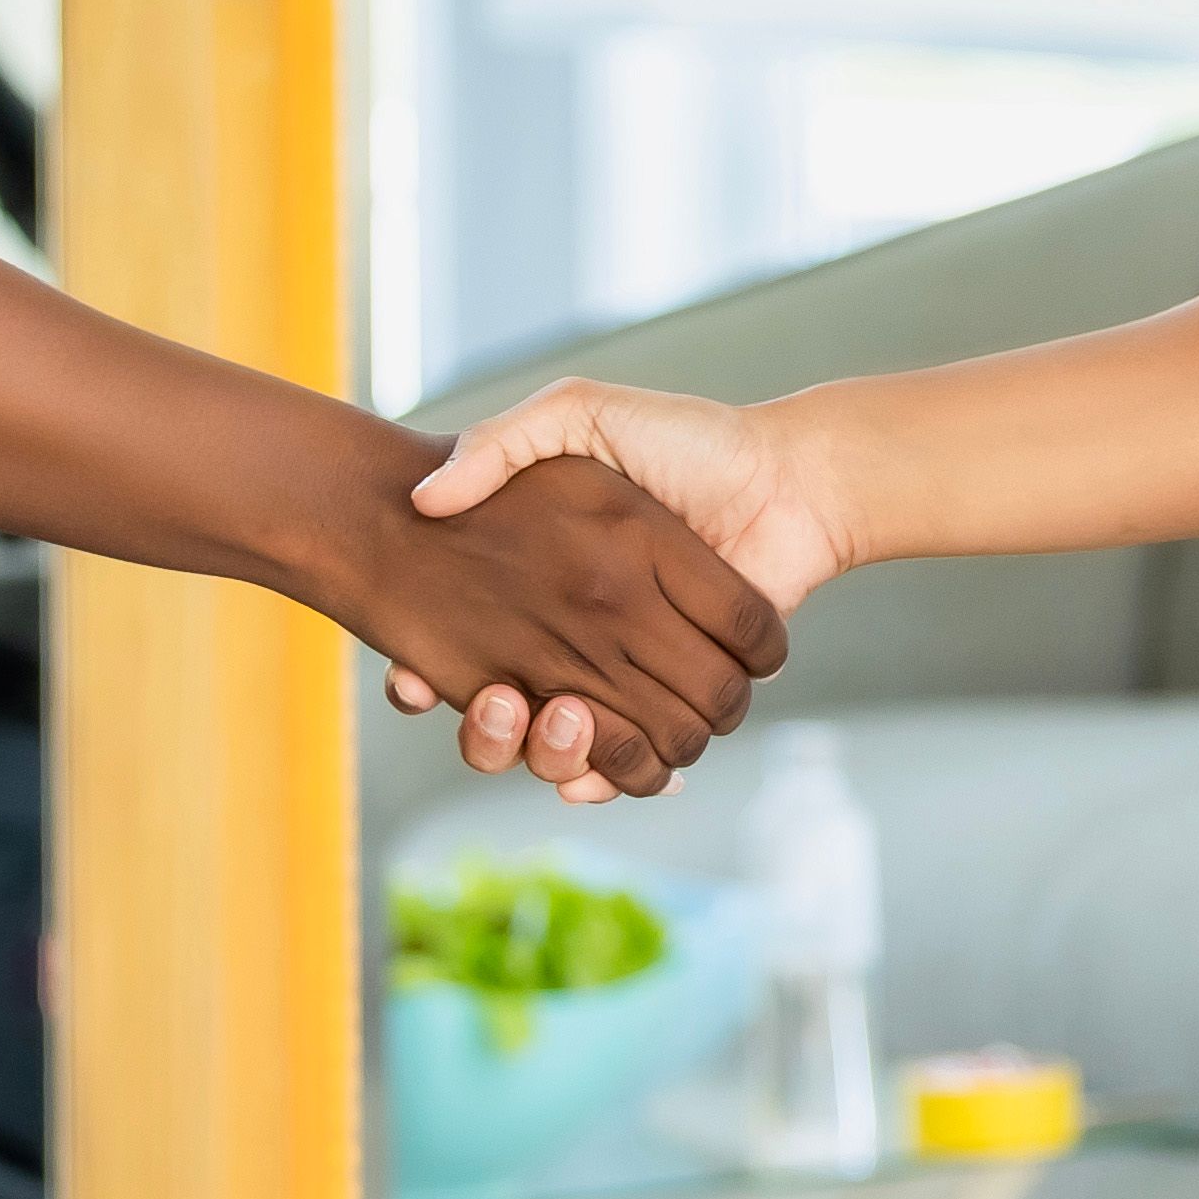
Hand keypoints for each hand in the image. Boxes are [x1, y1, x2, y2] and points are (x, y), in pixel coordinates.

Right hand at [406, 382, 851, 787]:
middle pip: (510, 722)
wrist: (786, 481)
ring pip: (563, 752)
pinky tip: (584, 770)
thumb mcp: (579, 417)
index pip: (467, 651)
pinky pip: (627, 766)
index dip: (430, 675)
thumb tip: (426, 499)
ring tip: (553, 712)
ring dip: (545, 754)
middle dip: (490, 733)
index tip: (412, 675)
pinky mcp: (677, 703)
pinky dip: (603, 781)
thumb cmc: (685, 443)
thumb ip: (503, 441)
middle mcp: (584, 640)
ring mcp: (629, 677)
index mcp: (554, 588)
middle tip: (497, 700)